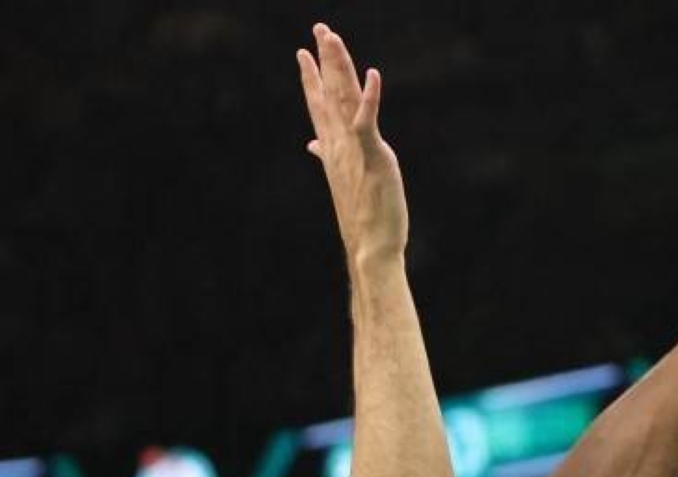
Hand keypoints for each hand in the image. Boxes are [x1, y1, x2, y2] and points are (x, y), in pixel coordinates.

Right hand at [297, 23, 407, 268]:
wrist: (370, 248)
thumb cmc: (362, 219)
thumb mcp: (344, 181)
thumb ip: (329, 156)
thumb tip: (313, 145)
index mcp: (333, 149)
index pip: (319, 106)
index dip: (312, 79)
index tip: (303, 53)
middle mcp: (338, 145)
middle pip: (330, 93)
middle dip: (324, 59)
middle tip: (320, 28)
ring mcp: (353, 149)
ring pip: (344, 98)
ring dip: (339, 65)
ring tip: (332, 37)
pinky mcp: (373, 156)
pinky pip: (368, 122)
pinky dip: (371, 97)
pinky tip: (374, 75)